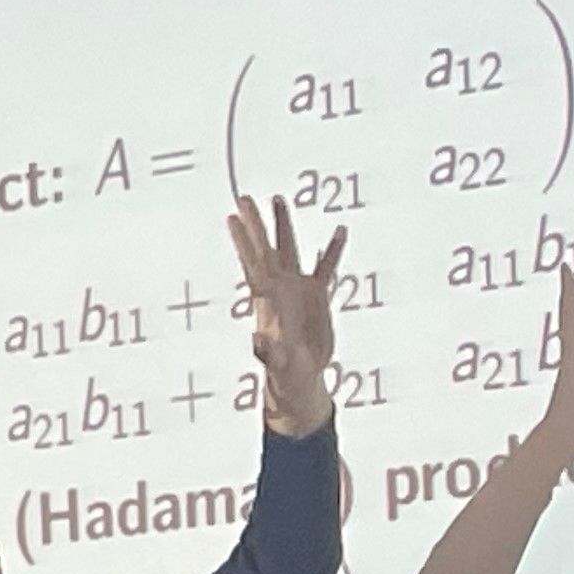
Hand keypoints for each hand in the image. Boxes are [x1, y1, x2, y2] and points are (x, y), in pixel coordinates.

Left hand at [227, 195, 346, 435]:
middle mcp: (279, 288)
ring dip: (284, 226)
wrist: (300, 375)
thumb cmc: (284, 371)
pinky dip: (333, 249)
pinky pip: (325, 267)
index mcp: (267, 300)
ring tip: (279, 199)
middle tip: (244, 198)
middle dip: (256, 224)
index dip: (244, 242)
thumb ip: (268, 352)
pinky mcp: (316, 295)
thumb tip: (258, 341)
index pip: (253, 264)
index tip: (233, 219)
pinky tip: (340, 231)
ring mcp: (297, 289)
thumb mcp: (276, 363)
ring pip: (290, 250)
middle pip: (266, 249)